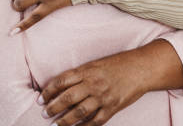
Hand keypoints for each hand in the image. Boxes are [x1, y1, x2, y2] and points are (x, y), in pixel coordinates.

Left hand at [38, 40, 182, 125]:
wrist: (141, 68)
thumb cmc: (119, 63)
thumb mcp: (97, 63)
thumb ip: (81, 74)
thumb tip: (62, 85)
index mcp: (87, 70)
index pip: (62, 81)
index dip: (49, 91)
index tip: (41, 98)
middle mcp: (93, 84)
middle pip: (67, 98)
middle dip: (53, 107)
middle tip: (45, 113)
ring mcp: (103, 97)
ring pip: (79, 112)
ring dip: (65, 120)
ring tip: (57, 124)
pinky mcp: (112, 107)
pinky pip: (95, 121)